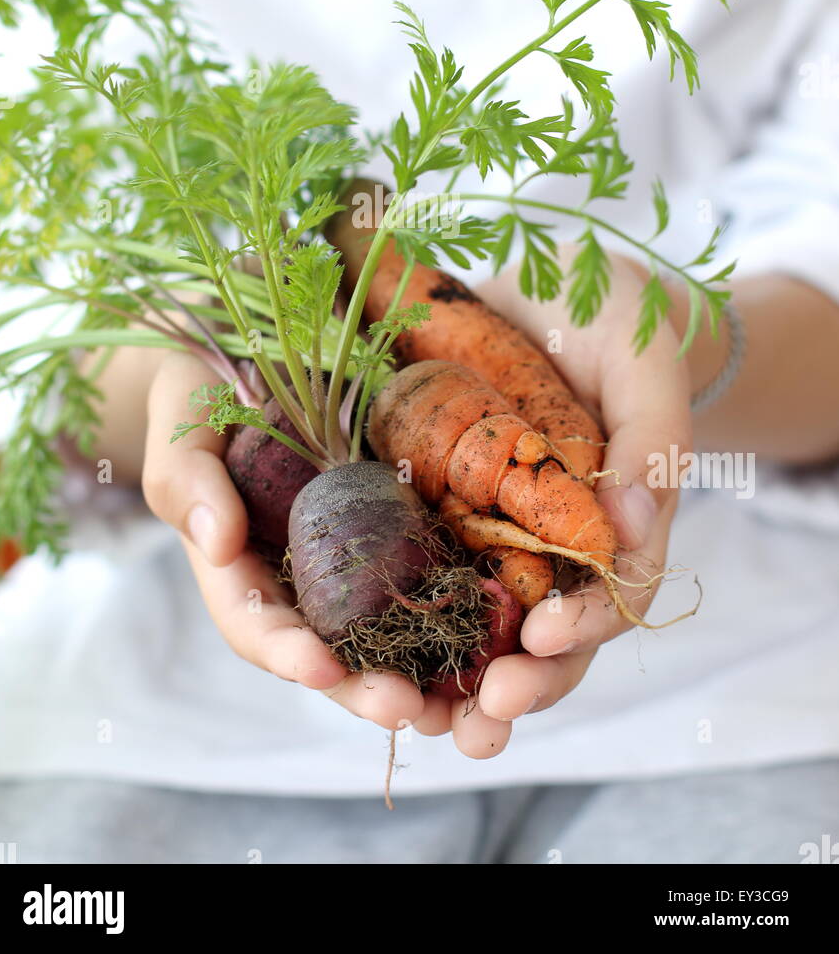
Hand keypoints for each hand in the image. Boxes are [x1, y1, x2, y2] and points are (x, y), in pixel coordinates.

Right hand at [141, 351, 452, 738]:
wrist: (248, 356)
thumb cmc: (201, 397)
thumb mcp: (183, 428)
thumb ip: (190, 482)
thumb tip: (219, 541)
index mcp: (235, 568)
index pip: (255, 624)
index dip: (286, 652)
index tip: (321, 669)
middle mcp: (293, 580)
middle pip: (325, 652)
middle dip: (362, 689)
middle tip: (406, 709)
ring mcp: (343, 563)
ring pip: (379, 636)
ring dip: (416, 677)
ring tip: (455, 707)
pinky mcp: (390, 535)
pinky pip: (420, 584)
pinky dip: (451, 620)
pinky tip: (491, 642)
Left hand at [449, 246, 691, 749]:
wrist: (553, 289)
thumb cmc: (618, 325)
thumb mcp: (645, 364)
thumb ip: (651, 439)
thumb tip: (630, 520)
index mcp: (619, 522)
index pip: (614, 593)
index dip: (586, 622)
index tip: (544, 636)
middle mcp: (557, 543)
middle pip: (548, 635)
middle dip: (521, 682)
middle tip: (487, 712)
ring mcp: (496, 531)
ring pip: (482, 626)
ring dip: (455, 682)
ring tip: (420, 720)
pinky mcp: (439, 507)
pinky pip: (421, 574)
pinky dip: (399, 620)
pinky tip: (358, 654)